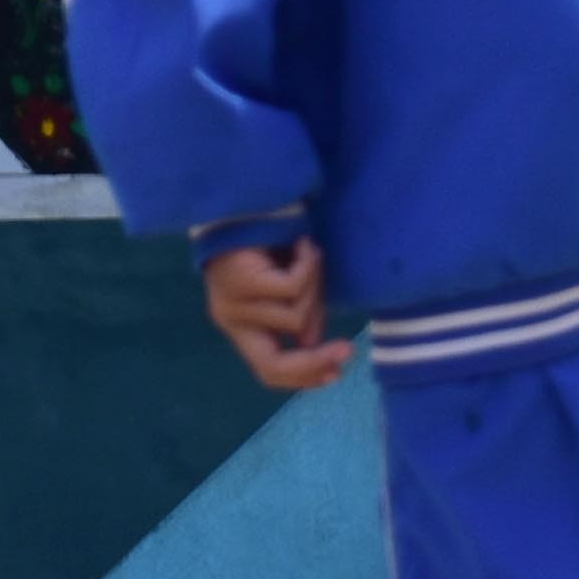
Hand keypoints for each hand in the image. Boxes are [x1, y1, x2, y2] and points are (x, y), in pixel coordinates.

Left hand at [201, 237, 348, 391]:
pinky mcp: (241, 283)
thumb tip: (310, 343)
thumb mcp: (291, 287)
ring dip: (316, 288)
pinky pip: (293, 289)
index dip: (304, 377)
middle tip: (348, 348)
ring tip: (310, 256)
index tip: (337, 373)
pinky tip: (304, 245)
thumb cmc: (269, 243)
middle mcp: (230, 321)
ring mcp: (232, 304)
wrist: (243, 202)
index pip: (268, 370)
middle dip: (314, 361)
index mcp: (240, 327)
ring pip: (295, 319)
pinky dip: (309, 266)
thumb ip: (302, 316)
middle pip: (272, 365)